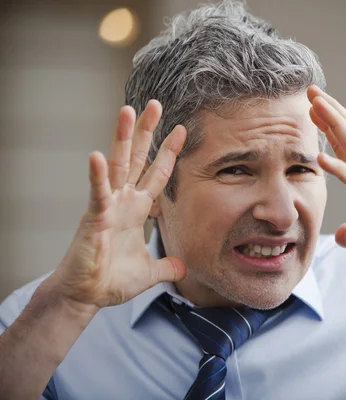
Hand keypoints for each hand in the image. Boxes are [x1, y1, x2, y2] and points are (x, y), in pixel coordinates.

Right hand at [49, 100, 186, 310]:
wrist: (86, 296)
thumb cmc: (111, 280)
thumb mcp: (150, 272)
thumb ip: (167, 265)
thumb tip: (183, 266)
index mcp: (137, 209)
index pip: (157, 175)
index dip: (169, 153)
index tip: (182, 130)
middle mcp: (123, 201)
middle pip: (138, 159)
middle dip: (147, 132)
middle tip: (155, 104)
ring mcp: (108, 206)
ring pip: (118, 165)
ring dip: (123, 138)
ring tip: (128, 110)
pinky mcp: (94, 218)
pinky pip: (97, 193)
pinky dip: (97, 175)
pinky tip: (98, 156)